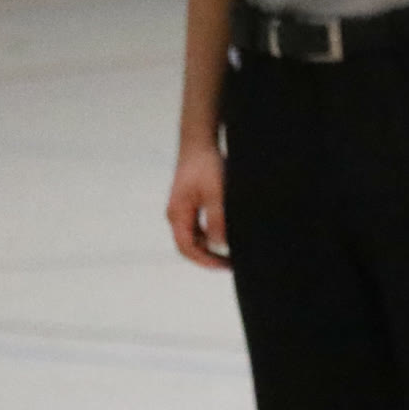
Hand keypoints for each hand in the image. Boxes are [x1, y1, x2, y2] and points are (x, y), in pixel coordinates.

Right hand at [165, 143, 230, 269]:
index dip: (205, 261)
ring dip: (211, 247)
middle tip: (231, 264)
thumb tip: (219, 244)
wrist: (200, 143)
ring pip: (195, 237)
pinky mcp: (191, 203)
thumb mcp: (215, 192)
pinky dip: (211, 234)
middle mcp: (176, 215)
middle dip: (208, 257)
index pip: (187, 248)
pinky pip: (199, 226)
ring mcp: (182, 210)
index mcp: (177, 215)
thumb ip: (216, 219)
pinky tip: (228, 235)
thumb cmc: (206, 165)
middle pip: (190, 246)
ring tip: (232, 253)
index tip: (225, 266)